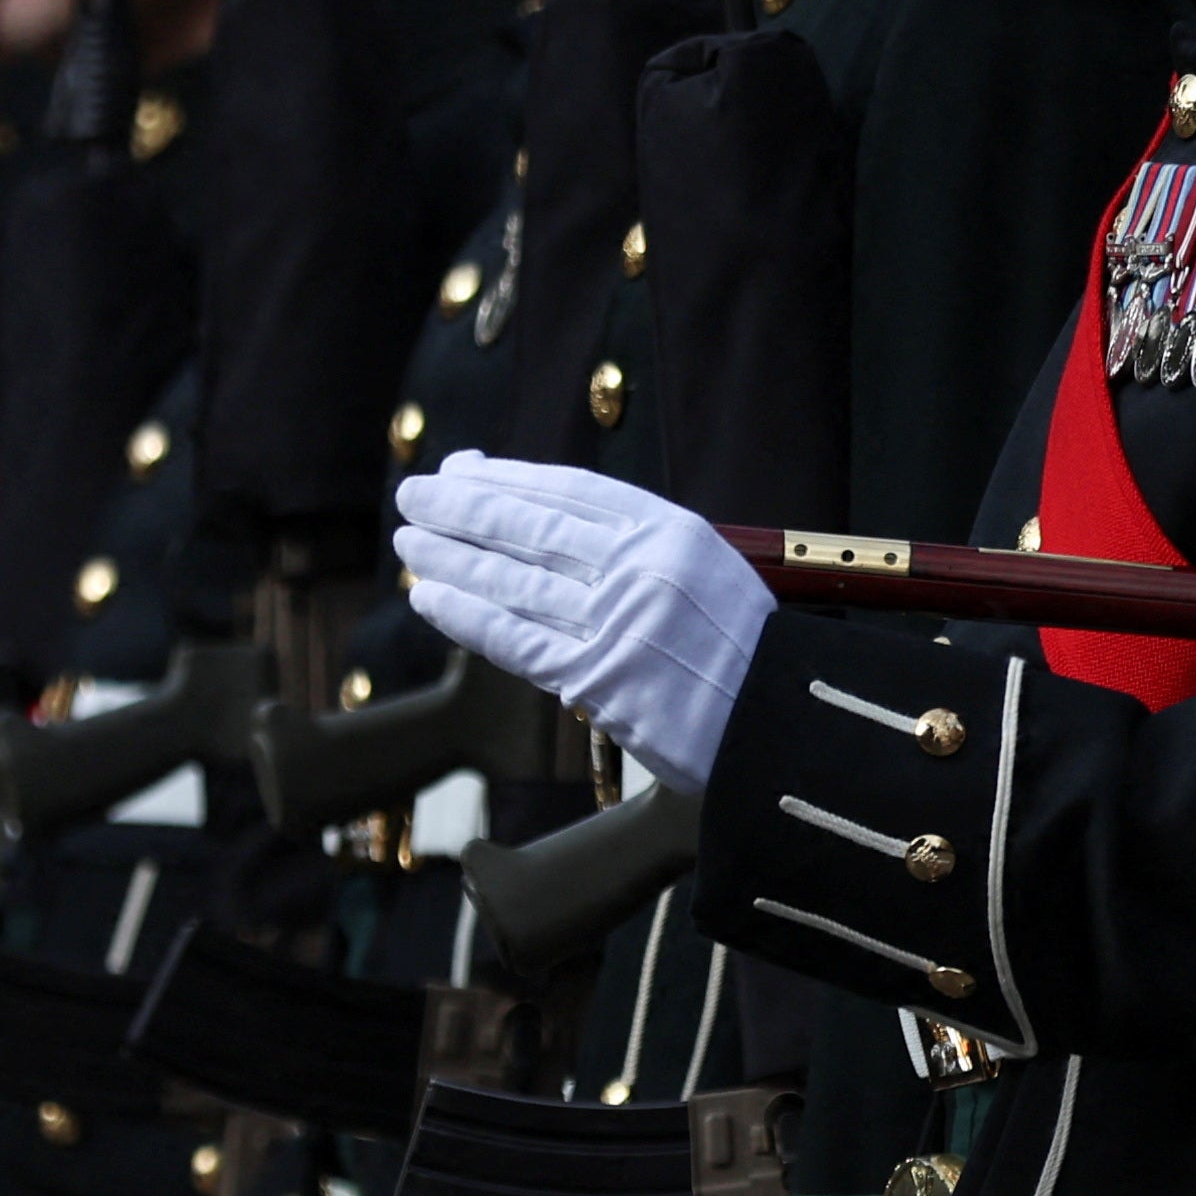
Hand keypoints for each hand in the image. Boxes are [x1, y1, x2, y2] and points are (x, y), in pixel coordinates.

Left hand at [390, 454, 770, 793]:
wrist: (784, 725)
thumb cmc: (745, 652)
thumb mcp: (710, 573)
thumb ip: (640, 549)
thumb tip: (552, 519)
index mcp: (675, 531)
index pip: (571, 490)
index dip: (508, 476)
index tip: (462, 469)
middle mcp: (643, 568)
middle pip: (531, 526)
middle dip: (462, 507)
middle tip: (413, 494)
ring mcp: (620, 624)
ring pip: (514, 580)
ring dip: (452, 558)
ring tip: (410, 542)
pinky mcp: (600, 680)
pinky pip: (517, 641)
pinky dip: (467, 618)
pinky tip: (430, 598)